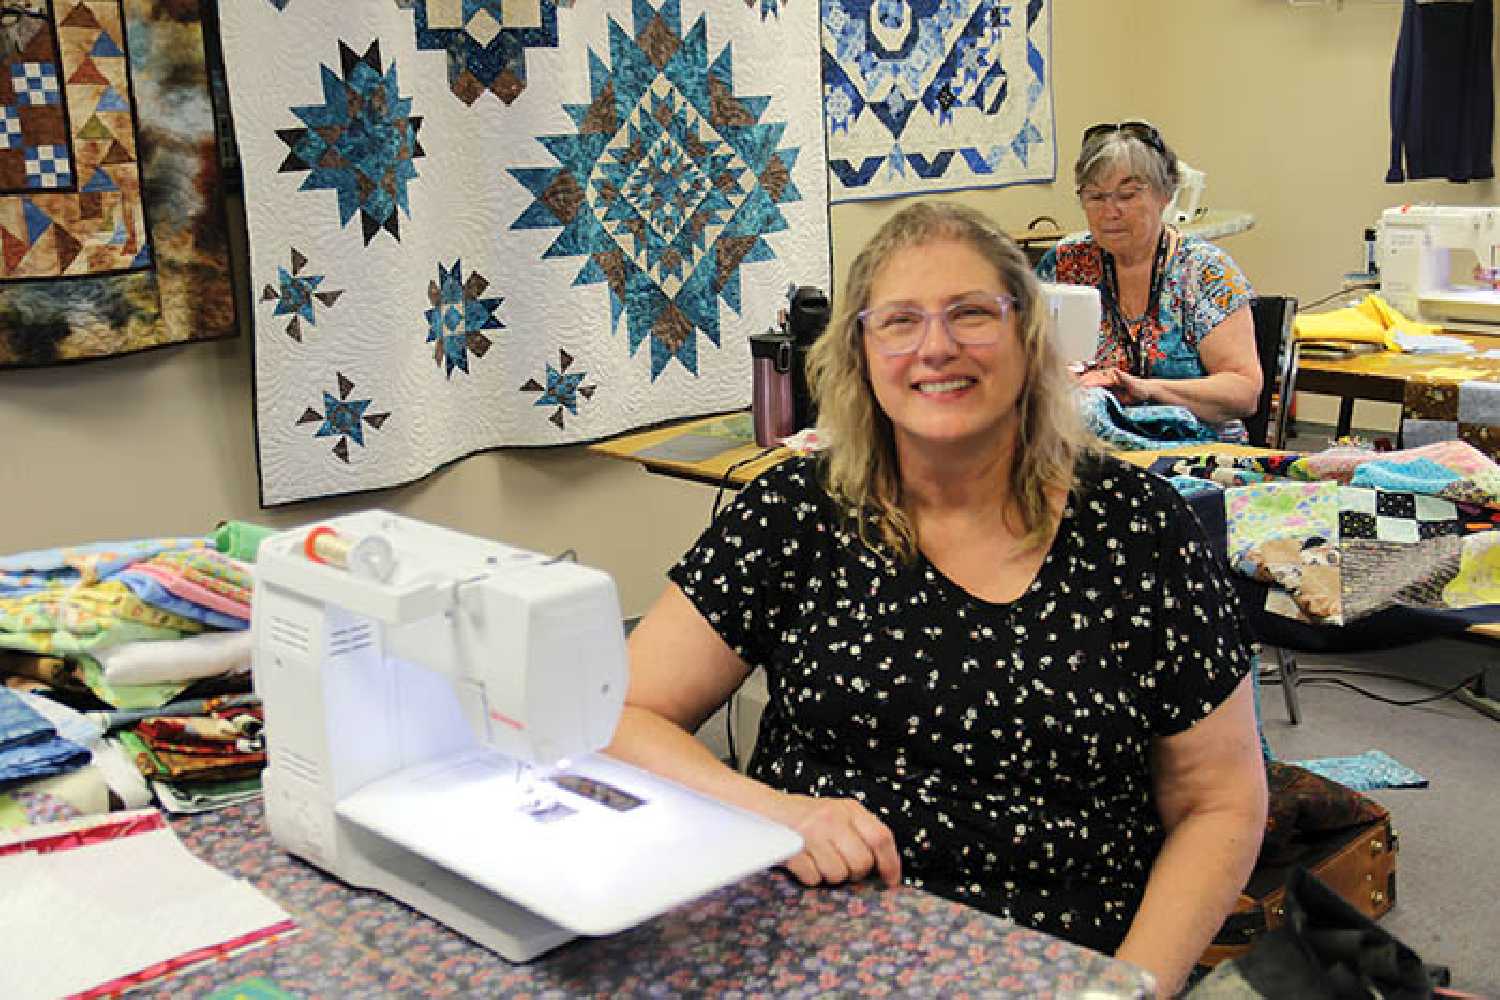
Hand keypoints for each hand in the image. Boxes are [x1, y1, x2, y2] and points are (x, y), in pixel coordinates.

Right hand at [772, 793, 901, 887]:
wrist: (768, 809)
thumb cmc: (809, 816)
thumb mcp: (839, 814)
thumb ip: (862, 832)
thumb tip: (886, 868)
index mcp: (849, 809)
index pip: (880, 837)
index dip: (890, 863)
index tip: (892, 881)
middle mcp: (832, 818)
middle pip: (861, 862)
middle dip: (855, 873)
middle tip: (844, 868)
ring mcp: (811, 833)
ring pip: (838, 874)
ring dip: (830, 875)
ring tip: (821, 861)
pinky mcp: (792, 849)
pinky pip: (813, 878)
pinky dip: (811, 877)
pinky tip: (806, 862)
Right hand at [1079, 366, 1151, 404]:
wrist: (1144, 392)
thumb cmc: (1139, 388)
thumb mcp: (1132, 383)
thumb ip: (1123, 377)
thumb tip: (1115, 370)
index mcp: (1112, 376)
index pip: (1097, 379)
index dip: (1088, 382)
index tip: (1080, 385)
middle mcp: (1108, 378)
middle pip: (1091, 378)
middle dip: (1081, 381)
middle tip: (1071, 386)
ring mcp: (1107, 383)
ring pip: (1092, 382)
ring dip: (1082, 384)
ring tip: (1072, 388)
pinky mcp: (1108, 389)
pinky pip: (1096, 388)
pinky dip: (1088, 389)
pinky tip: (1081, 392)